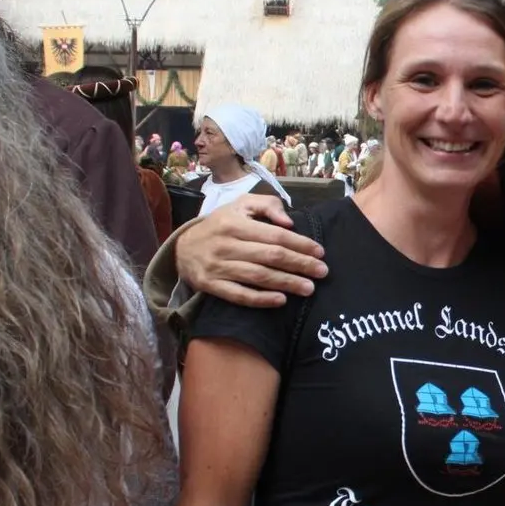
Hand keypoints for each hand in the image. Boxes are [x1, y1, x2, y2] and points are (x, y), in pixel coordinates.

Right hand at [176, 194, 327, 306]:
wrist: (182, 248)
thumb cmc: (221, 224)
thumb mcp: (241, 205)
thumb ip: (267, 205)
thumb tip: (289, 222)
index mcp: (235, 223)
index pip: (274, 234)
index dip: (300, 244)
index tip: (320, 252)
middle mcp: (226, 244)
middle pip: (270, 256)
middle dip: (299, 264)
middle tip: (322, 272)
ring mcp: (218, 267)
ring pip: (258, 276)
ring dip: (286, 283)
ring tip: (309, 288)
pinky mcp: (211, 286)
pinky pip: (239, 295)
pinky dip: (261, 299)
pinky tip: (281, 300)